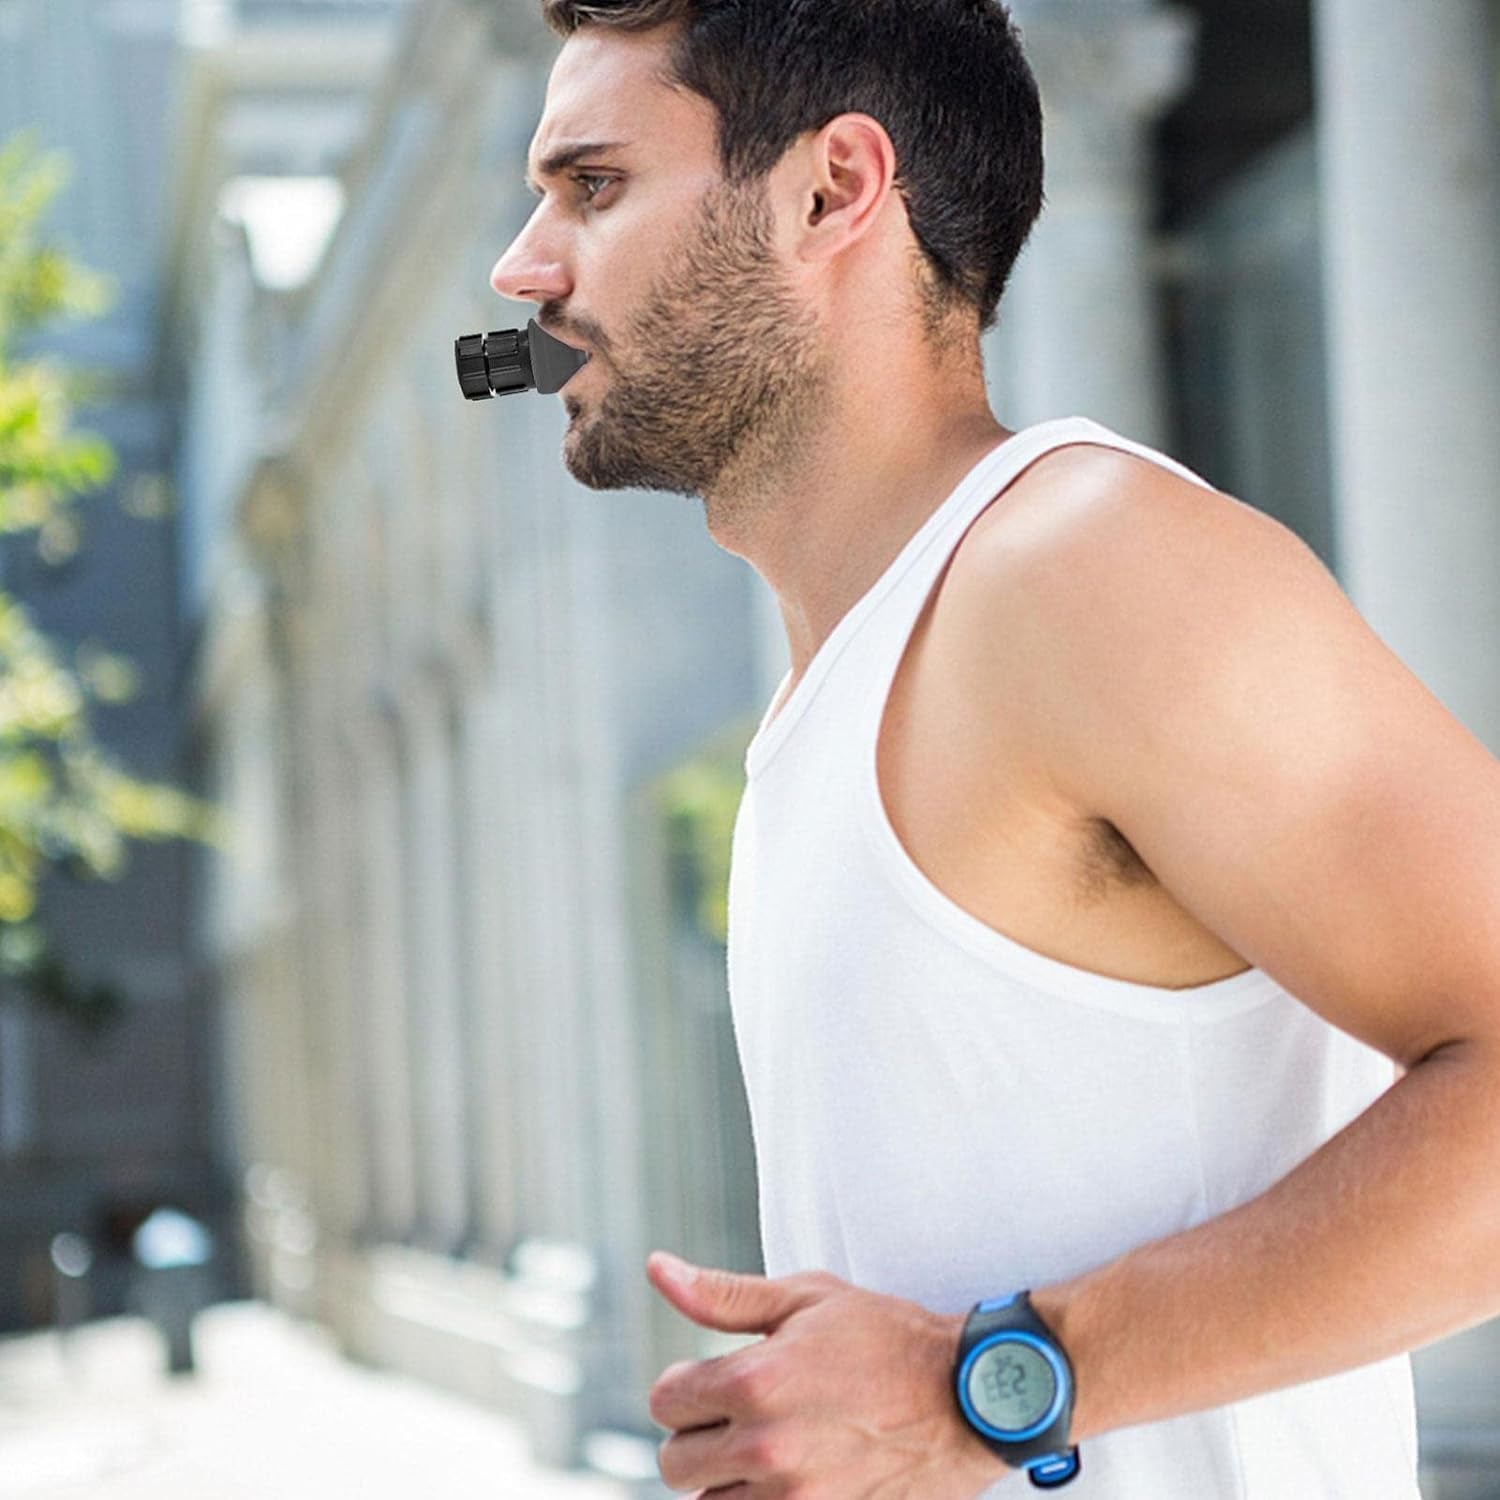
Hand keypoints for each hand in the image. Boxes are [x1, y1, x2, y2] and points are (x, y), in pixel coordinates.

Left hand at [645, 1251, 1008, 1497]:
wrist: (966, 1397)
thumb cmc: (887, 1338)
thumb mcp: (806, 1298)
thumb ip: (723, 1294)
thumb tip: (659, 1270)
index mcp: (755, 1382)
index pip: (665, 1400)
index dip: (685, 1384)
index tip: (714, 1379)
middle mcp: (766, 1448)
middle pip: (675, 1463)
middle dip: (697, 1433)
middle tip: (737, 1414)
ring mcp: (794, 1499)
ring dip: (724, 1479)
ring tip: (762, 1447)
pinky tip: (783, 1476)